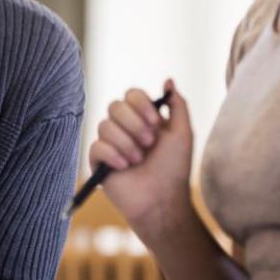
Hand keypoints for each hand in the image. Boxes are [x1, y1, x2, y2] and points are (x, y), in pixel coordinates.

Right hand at [89, 79, 193, 236]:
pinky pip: (96, 145)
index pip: (131, 94)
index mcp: (142, 118)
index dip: (141, 104)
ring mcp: (109, 144)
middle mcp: (123, 128)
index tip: (156, 121)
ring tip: (139, 161)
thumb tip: (168, 80)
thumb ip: (177, 105)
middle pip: (114, 105)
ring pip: (104, 125)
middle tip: (149, 142)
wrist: (163, 199)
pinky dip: (113, 155)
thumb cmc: (175, 169)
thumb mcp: (183, 133)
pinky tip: (125, 167)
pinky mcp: (98, 161)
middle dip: (133, 123)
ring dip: (126, 143)